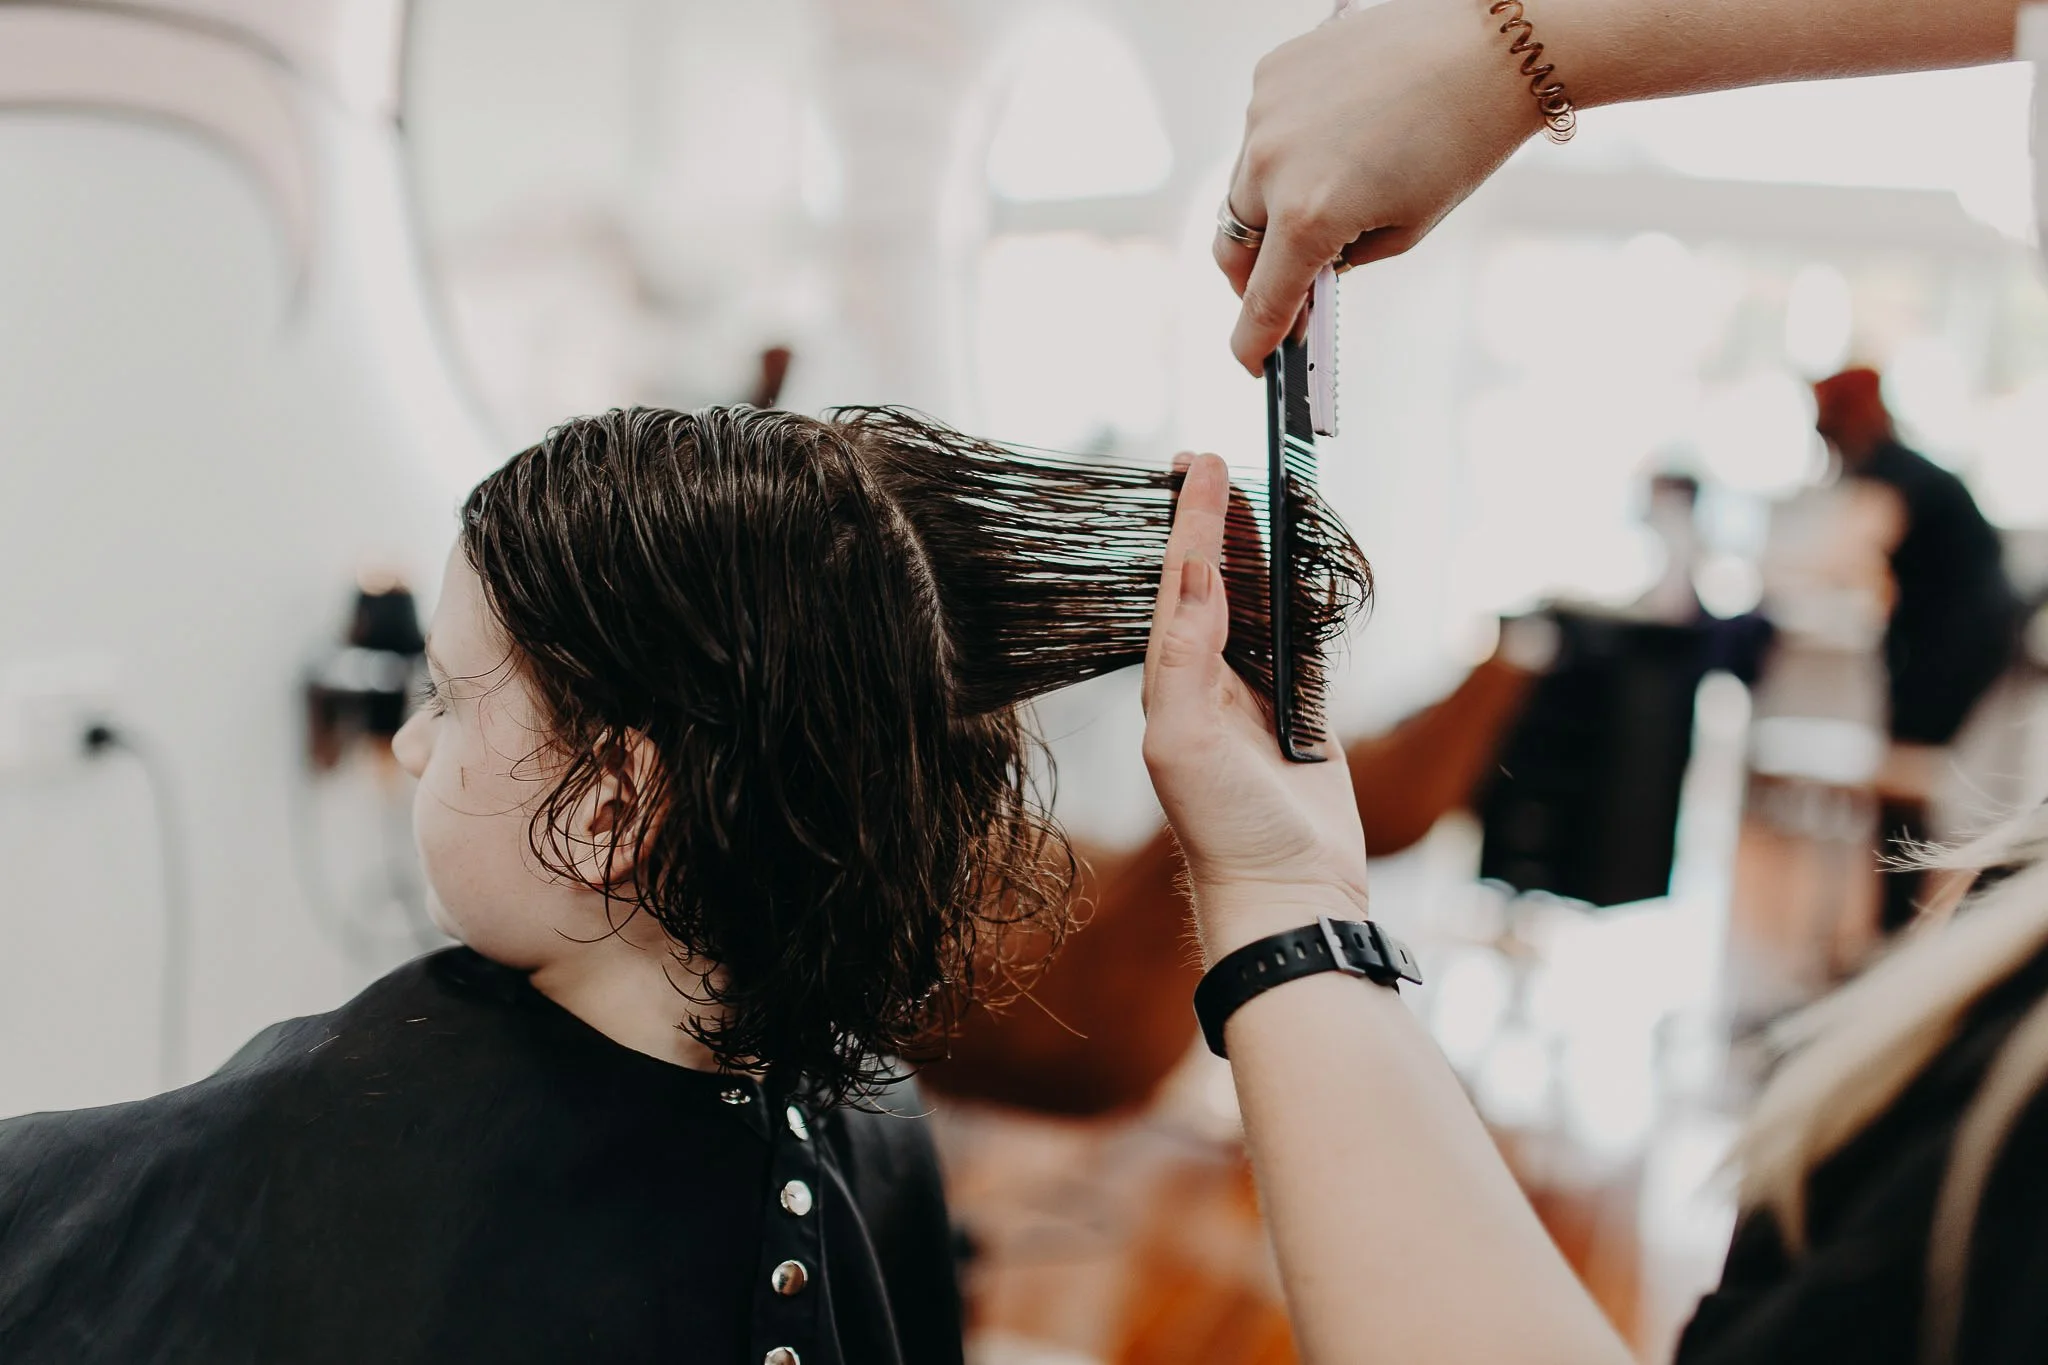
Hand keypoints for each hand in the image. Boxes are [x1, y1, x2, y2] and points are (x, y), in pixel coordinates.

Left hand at [1140, 454, 1371, 958]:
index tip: (1200, 466)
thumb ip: (1184, 659)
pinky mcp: (1299, 714)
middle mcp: (1208, 682)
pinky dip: (1298, 599)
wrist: (1288, 891)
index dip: (1191, 522)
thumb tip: (1197, 577)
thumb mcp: (1183, 743)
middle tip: (1210, 462)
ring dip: (1254, 551)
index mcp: (1173, 683)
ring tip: (1252, 496)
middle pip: (1212, 582)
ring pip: (1255, 604)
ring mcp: (1254, 697)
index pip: (1181, 583)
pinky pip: (1299, 640)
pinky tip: (1300, 570)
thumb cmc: (1224, 830)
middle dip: (1211, 522)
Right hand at [1217, 0, 1540, 373]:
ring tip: (1330, 192)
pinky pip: (1260, 134)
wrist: (1489, 49)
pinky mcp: (1272, 73)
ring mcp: (1264, 113)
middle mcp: (1273, 163)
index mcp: (1309, 215)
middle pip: (1234, 246)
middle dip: (1254, 276)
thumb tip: (1303, 271)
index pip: (1262, 299)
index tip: (1252, 361)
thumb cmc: (1461, 142)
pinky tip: (1334, 139)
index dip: (1254, 340)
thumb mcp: (1403, 229)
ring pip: (1243, 187)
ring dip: (1271, 208)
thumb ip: (1339, 260)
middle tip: (1286, 288)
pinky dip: (1285, 152)